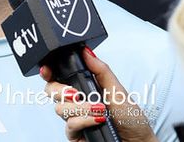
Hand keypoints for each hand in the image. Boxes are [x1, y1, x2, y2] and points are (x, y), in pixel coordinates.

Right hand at [41, 47, 157, 141]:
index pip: (59, 75)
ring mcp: (74, 118)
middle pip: (51, 90)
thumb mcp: (117, 89)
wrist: (137, 141)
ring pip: (60, 108)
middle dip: (60, 90)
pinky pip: (69, 125)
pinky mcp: (75, 135)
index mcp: (83, 85)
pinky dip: (83, 120)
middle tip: (76, 93)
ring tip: (99, 109)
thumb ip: (100, 70)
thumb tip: (86, 50)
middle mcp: (76, 101)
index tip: (46, 70)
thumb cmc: (130, 116)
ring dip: (80, 108)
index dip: (48, 71)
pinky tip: (97, 120)